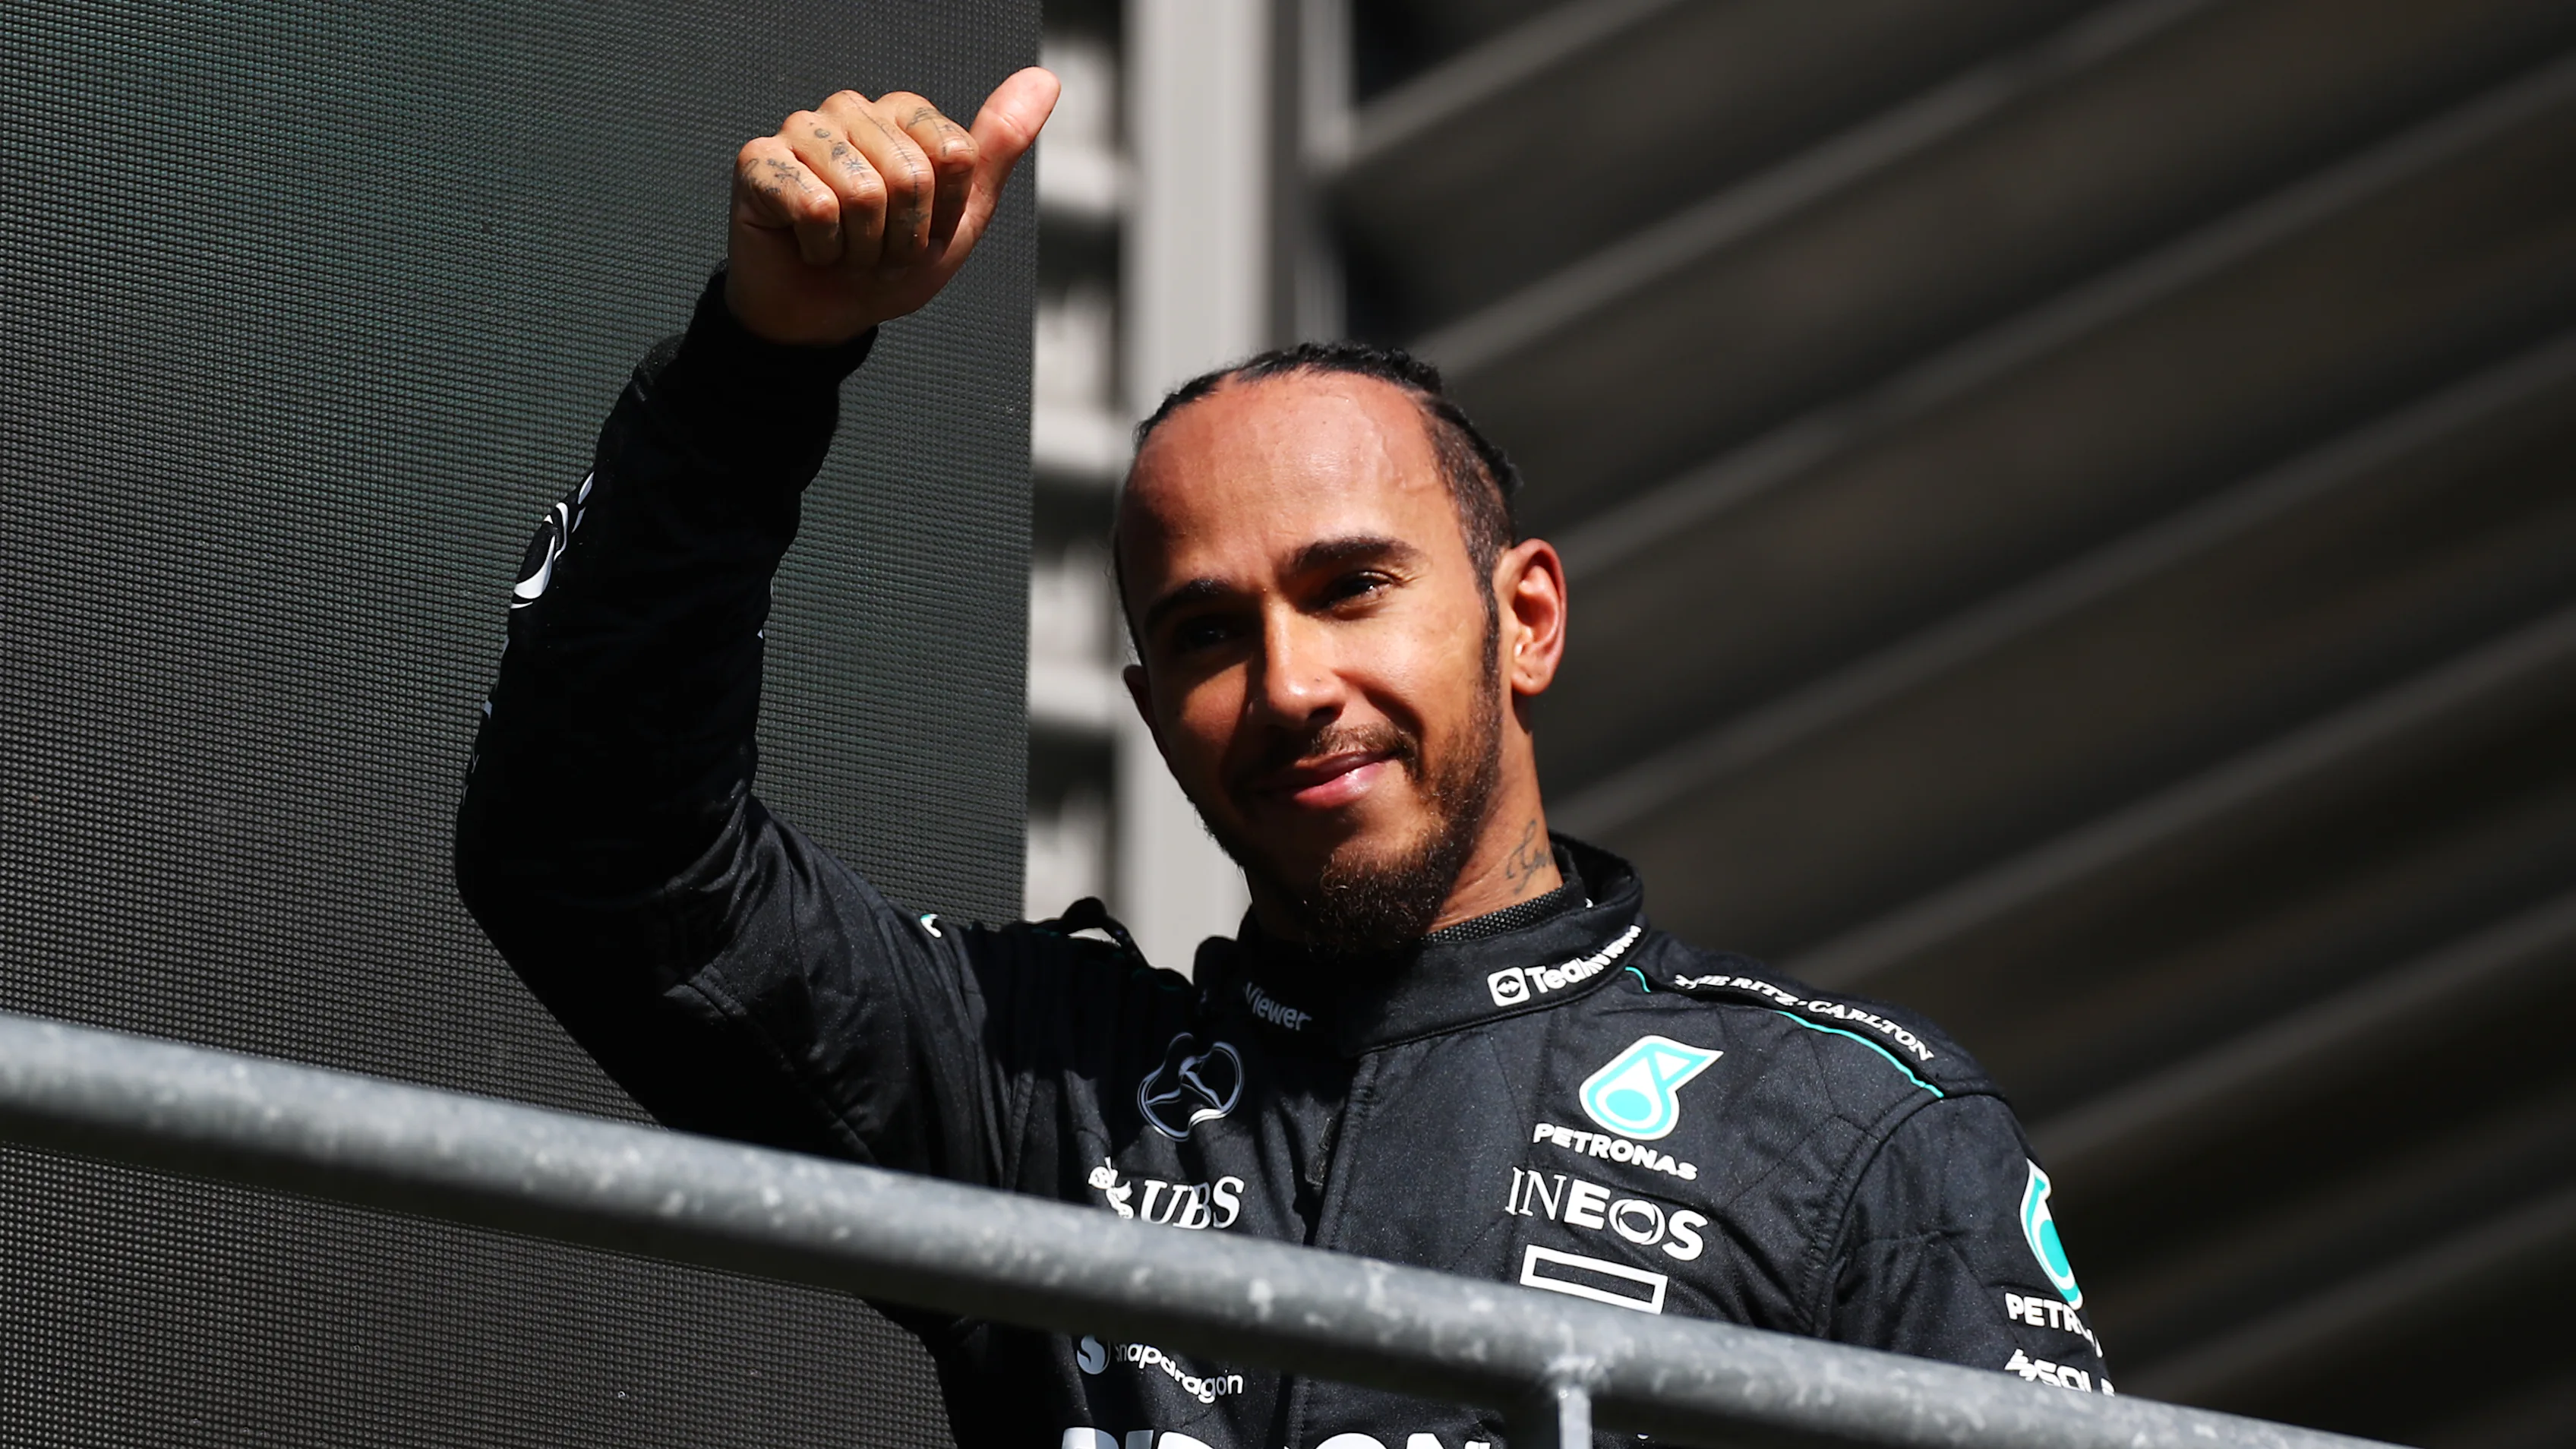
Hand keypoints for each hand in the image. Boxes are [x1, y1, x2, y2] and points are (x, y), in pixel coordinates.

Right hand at [725, 68, 1057, 344]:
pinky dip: (822, 248)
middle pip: (911, 175)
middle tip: (876, 248)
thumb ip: (999, 146)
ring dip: (862, 247)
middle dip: (902, 237)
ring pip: (864, 192)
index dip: (944, 214)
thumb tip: (1045, 78)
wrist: (824, 316)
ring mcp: (801, 130)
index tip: (920, 231)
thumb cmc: (888, 266)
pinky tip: (809, 246)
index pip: (955, 154)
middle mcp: (850, 109)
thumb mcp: (961, 216)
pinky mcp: (757, 161)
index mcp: (901, 114)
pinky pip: (815, 207)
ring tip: (845, 249)